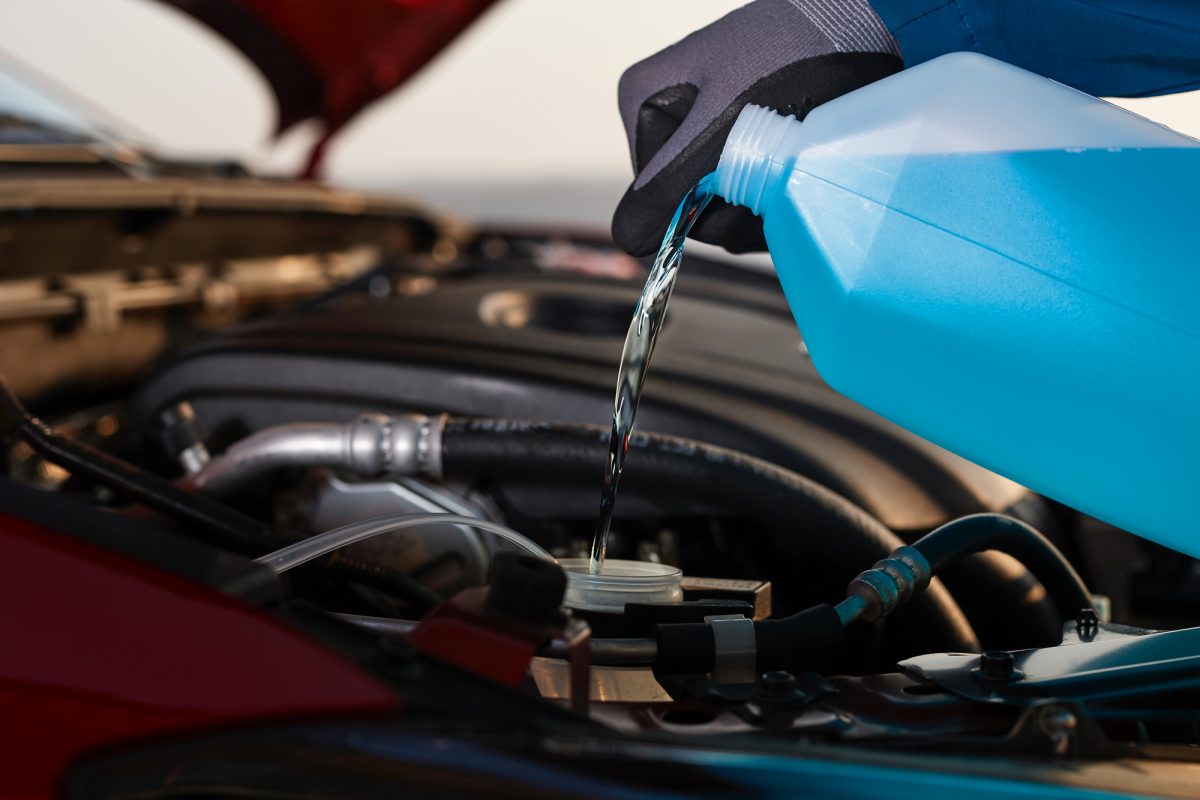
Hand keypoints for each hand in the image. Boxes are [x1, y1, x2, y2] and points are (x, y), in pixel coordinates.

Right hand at [612, 0, 900, 255]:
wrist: (864, 24)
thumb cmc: (790, 60)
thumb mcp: (720, 131)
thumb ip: (668, 188)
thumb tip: (626, 239)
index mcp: (643, 102)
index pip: (650, 194)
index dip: (693, 204)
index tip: (734, 185)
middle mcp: (671, 117)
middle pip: (684, 202)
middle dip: (730, 207)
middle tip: (773, 180)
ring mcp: (709, 129)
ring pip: (717, 204)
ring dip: (756, 209)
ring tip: (791, 172)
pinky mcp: (744, 139)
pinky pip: (744, 191)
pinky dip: (771, 199)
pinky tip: (796, 176)